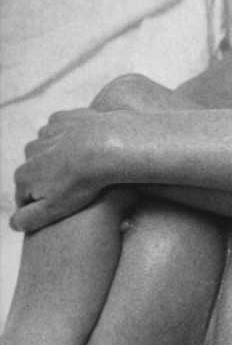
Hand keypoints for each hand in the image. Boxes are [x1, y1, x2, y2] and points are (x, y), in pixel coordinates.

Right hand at [11, 109, 108, 231]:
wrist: (105, 147)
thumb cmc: (81, 183)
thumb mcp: (54, 209)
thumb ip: (29, 219)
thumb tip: (12, 225)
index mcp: (23, 176)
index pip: (25, 199)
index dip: (42, 208)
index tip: (62, 210)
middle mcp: (28, 153)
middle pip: (38, 174)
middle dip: (52, 183)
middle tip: (76, 190)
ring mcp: (44, 134)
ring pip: (49, 152)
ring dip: (61, 161)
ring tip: (83, 170)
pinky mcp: (62, 119)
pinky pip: (62, 133)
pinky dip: (71, 141)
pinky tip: (86, 149)